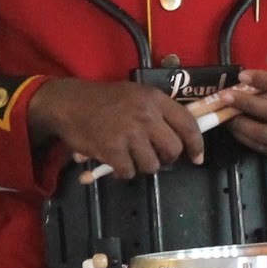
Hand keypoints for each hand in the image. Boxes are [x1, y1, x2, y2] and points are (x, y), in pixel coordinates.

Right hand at [27, 78, 204, 179]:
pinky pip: (129, 172)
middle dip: (167, 159)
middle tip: (155, 157)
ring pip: (152, 165)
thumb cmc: (102, 100)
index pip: (188, 124)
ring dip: (142, 166)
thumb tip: (180, 135)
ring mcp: (129, 134)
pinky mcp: (113, 150)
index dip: (196, 144)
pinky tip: (115, 161)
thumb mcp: (135, 95)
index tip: (197, 157)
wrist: (68, 104)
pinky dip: (123, 171)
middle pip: (173, 149)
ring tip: (130, 157)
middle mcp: (146, 115)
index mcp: (154, 99)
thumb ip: (156, 111)